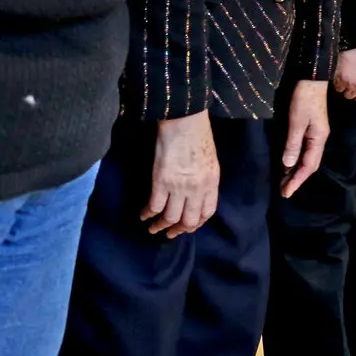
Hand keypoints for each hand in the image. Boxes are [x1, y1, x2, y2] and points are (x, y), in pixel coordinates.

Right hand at [145, 111, 219, 238]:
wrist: (184, 121)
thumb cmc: (198, 136)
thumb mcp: (210, 161)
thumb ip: (205, 180)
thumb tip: (196, 195)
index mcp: (211, 182)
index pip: (208, 212)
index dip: (197, 223)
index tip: (189, 226)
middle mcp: (197, 188)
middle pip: (190, 220)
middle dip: (179, 230)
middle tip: (170, 234)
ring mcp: (179, 186)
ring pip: (171, 218)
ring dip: (161, 227)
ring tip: (154, 229)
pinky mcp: (161, 182)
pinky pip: (154, 207)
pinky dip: (148, 214)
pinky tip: (144, 215)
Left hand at [280, 80, 329, 196]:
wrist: (312, 79)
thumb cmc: (304, 99)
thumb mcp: (296, 122)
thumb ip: (293, 144)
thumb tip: (287, 165)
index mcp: (318, 139)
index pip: (308, 166)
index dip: (297, 181)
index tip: (286, 193)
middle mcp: (319, 139)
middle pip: (310, 165)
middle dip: (297, 179)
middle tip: (283, 192)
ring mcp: (316, 134)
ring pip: (307, 158)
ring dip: (296, 171)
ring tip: (284, 182)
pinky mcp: (311, 129)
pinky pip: (305, 151)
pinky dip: (296, 160)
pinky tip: (288, 164)